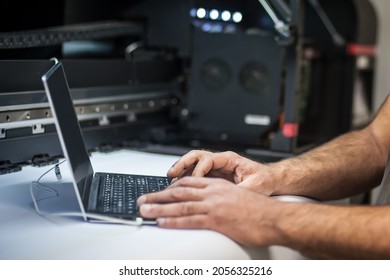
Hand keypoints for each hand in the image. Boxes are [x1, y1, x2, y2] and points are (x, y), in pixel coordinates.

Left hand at [137, 176, 283, 246]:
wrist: (275, 217)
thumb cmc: (259, 209)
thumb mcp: (237, 195)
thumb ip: (220, 196)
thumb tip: (208, 203)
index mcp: (217, 185)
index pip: (188, 182)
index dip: (171, 186)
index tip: (159, 191)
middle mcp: (213, 193)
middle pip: (179, 191)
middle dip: (158, 195)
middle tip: (143, 199)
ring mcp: (213, 206)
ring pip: (180, 205)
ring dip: (159, 207)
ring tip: (145, 210)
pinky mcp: (216, 220)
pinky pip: (190, 220)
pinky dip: (173, 221)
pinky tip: (162, 222)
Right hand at [167, 150, 274, 194]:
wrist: (269, 180)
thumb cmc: (264, 180)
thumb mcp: (255, 186)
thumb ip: (241, 191)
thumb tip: (230, 198)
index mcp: (230, 159)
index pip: (208, 160)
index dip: (199, 170)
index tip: (194, 181)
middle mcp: (221, 161)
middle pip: (196, 156)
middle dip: (182, 163)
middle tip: (172, 173)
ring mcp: (216, 167)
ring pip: (193, 163)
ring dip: (181, 170)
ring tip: (170, 179)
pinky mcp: (214, 175)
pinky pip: (196, 173)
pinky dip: (186, 178)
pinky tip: (179, 186)